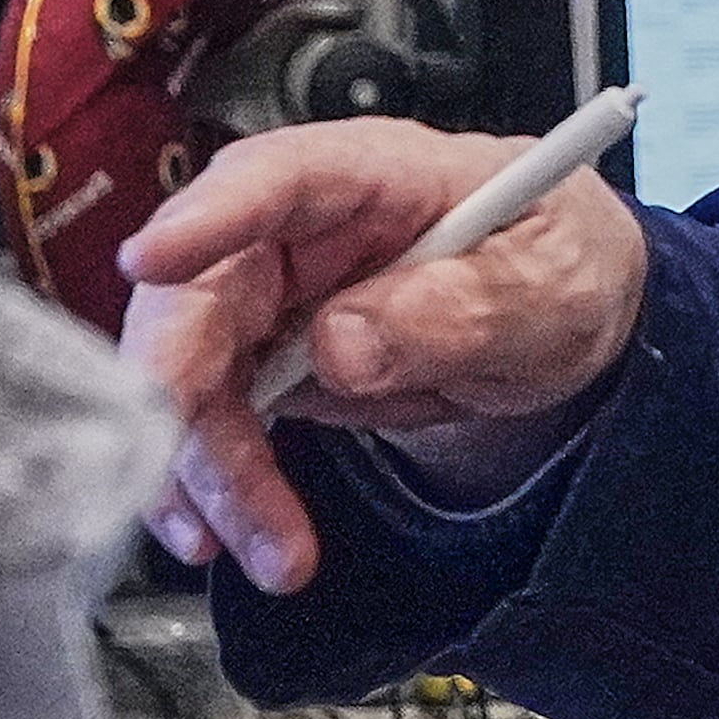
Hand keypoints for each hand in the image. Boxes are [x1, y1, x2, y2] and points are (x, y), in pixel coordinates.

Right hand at [115, 117, 649, 592]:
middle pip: (201, 295)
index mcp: (381, 172)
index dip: (208, 216)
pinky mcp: (268, 358)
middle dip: (183, 396)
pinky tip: (251, 536)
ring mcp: (278, 293)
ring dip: (212, 471)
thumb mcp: (548, 284)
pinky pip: (215, 423)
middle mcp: (305, 227)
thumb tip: (343, 344)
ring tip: (273, 546)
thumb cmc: (557, 262)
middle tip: (208, 480)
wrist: (568, 310)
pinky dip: (223, 487)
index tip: (151, 260)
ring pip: (192, 377)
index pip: (280, 177)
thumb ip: (457, 307)